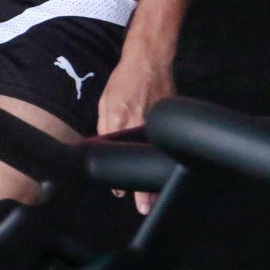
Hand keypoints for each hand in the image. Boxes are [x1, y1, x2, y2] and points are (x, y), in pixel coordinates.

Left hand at [95, 49, 175, 214]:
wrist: (149, 63)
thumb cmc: (124, 81)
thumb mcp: (106, 102)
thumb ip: (105, 125)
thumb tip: (101, 145)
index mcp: (120, 118)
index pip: (119, 156)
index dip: (122, 177)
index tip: (120, 194)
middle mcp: (139, 123)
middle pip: (141, 162)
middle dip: (144, 188)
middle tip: (143, 207)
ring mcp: (156, 123)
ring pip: (155, 157)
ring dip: (155, 177)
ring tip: (154, 197)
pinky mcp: (168, 120)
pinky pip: (164, 144)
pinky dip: (163, 158)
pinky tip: (162, 170)